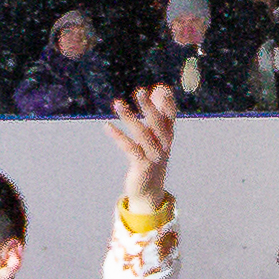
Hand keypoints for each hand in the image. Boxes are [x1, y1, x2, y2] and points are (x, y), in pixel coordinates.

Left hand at [110, 81, 178, 201]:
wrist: (150, 189)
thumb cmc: (151, 156)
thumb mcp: (156, 135)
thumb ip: (158, 111)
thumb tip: (160, 88)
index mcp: (168, 135)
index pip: (171, 116)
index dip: (168, 103)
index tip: (161, 88)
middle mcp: (164, 144)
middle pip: (157, 123)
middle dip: (149, 107)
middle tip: (139, 91)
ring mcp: (154, 155)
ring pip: (142, 134)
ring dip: (129, 118)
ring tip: (117, 104)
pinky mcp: (143, 166)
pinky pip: (130, 148)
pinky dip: (119, 136)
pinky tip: (107, 126)